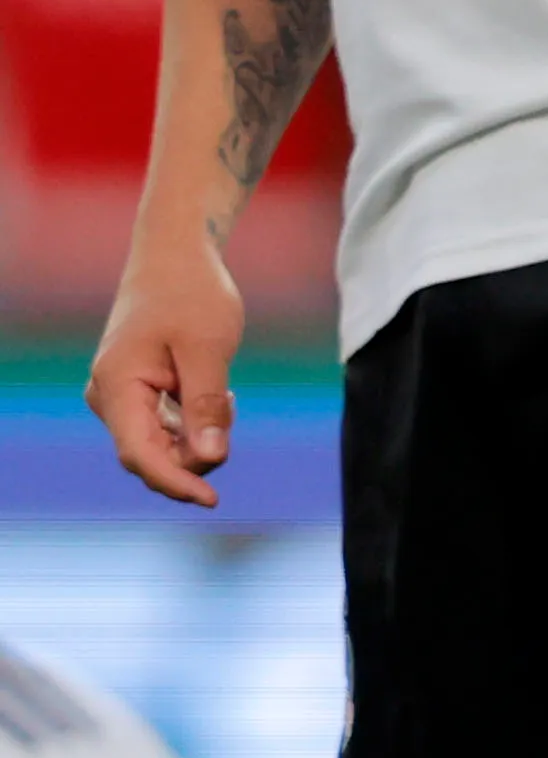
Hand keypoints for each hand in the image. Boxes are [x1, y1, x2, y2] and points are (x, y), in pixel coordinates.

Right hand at [86, 229, 246, 508]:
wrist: (176, 257)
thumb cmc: (192, 295)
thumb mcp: (208, 348)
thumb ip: (206, 405)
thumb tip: (210, 458)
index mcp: (116, 386)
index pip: (140, 455)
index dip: (176, 483)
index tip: (212, 500)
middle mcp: (109, 397)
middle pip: (152, 456)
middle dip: (195, 455)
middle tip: (229, 403)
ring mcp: (120, 396)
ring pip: (162, 444)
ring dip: (199, 435)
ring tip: (223, 389)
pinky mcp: (137, 393)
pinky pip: (166, 428)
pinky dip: (196, 422)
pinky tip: (217, 391)